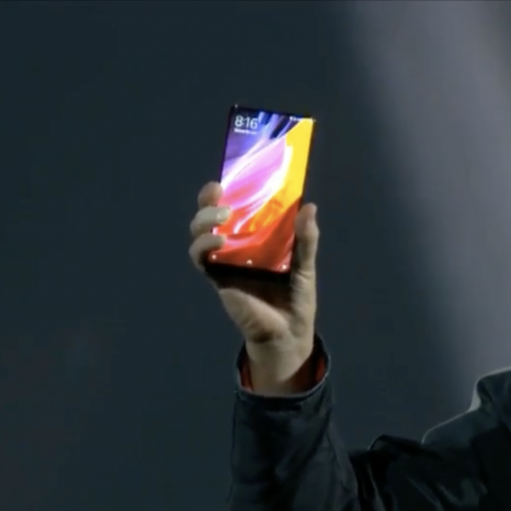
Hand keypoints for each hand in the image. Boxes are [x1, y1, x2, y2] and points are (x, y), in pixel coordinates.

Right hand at [188, 181, 320, 394]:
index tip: (230, 177)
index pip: (238, 208)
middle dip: (208, 202)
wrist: (288, 332)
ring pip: (200, 234)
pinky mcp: (217, 278)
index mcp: (258, 238)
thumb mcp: (305, 264)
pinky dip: (203, 247)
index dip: (230, 191)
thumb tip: (309, 206)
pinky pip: (201, 259)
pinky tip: (216, 241)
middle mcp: (238, 246)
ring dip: (204, 221)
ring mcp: (225, 261)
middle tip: (218, 192)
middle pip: (212, 217)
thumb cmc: (296, 297)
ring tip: (222, 217)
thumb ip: (306, 239)